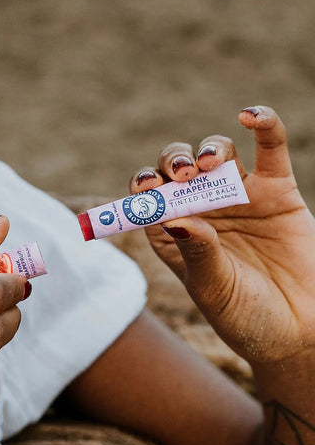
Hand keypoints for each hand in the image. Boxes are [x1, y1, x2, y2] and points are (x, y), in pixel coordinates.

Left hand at [130, 106, 314, 365]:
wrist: (299, 329)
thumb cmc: (246, 316)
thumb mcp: (212, 288)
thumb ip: (196, 251)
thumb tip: (172, 217)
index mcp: (175, 234)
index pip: (149, 199)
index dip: (144, 186)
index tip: (146, 187)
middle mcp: (203, 211)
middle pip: (178, 170)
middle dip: (175, 162)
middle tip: (183, 174)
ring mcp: (239, 197)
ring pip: (217, 154)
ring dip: (209, 149)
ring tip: (208, 163)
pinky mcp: (277, 190)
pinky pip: (270, 149)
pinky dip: (264, 125)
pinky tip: (250, 115)